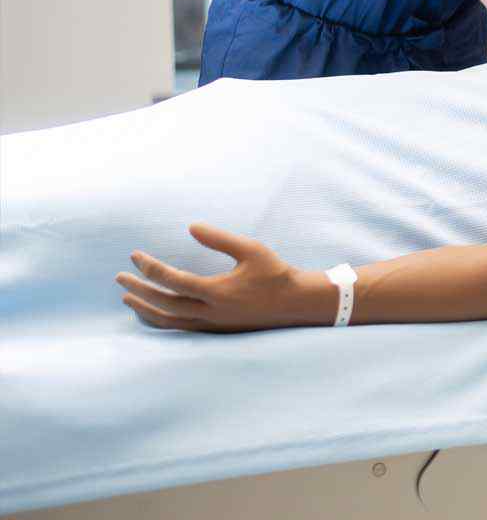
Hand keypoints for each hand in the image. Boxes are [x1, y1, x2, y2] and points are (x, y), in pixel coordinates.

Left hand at [116, 224, 327, 332]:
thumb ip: (220, 239)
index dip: (150, 268)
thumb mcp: (251, 249)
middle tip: (119, 277)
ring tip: (127, 298)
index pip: (173, 280)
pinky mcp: (214, 331)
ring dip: (144, 309)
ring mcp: (211, 325)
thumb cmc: (275, 273)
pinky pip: (178, 329)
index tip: (135, 255)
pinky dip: (159, 321)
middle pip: (163, 303)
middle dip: (138, 289)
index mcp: (218, 291)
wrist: (296, 303)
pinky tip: (150, 312)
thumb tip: (191, 226)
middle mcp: (210, 312)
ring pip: (168, 321)